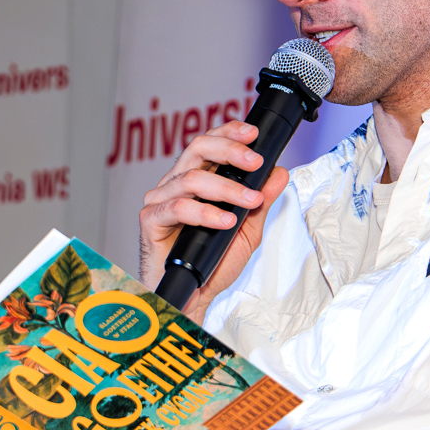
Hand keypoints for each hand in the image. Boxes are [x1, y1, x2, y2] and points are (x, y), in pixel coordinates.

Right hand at [137, 121, 292, 319]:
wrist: (195, 296)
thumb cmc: (214, 262)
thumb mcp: (247, 230)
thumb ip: (261, 202)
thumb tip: (278, 174)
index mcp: (196, 179)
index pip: (209, 144)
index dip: (229, 132)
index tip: (252, 134)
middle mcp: (176, 184)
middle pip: (197, 148)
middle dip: (230, 150)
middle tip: (255, 162)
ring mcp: (161, 200)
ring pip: (192, 178)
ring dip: (226, 188)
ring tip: (248, 202)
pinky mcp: (151, 220)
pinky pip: (178, 207)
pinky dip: (205, 213)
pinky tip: (225, 221)